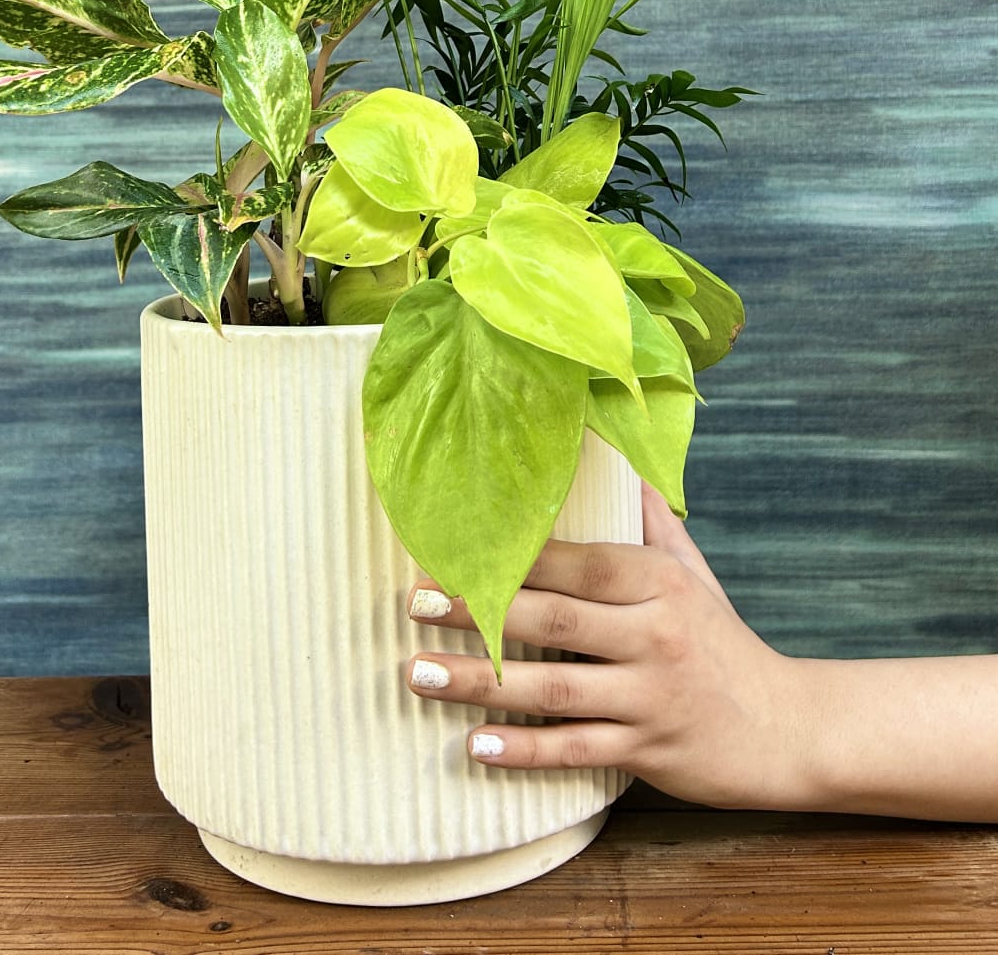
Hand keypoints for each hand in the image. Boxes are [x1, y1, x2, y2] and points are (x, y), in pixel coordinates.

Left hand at [405, 485, 812, 809]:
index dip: (513, 558)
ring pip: (554, 688)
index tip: (451, 551)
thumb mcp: (693, 574)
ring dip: (480, 682)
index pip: (578, 563)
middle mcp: (656, 636)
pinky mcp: (649, 752)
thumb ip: (649, 521)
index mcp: (660, 583)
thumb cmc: (723, 643)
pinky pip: (575, 750)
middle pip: (555, 620)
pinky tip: (475, 746)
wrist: (789, 730)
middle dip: (480, 610)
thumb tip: (614, 454)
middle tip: (416, 605)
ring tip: (419, 675)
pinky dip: (524, 750)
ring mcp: (651, 698)